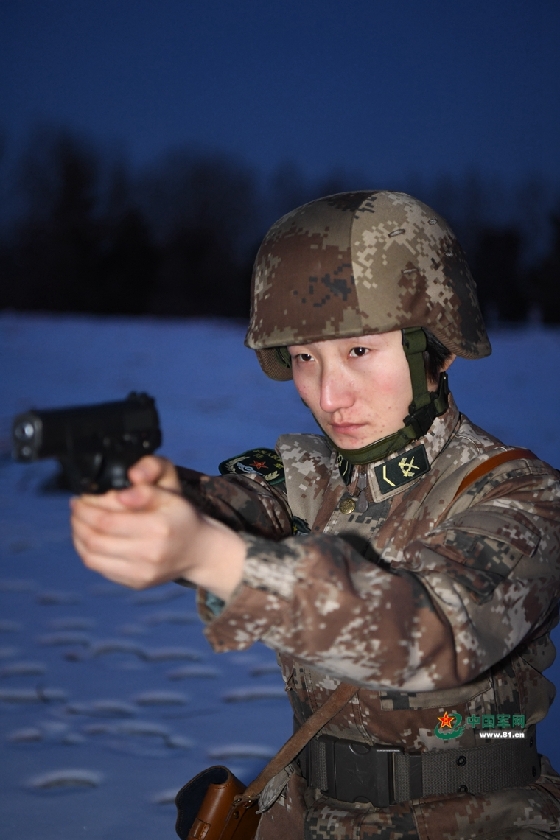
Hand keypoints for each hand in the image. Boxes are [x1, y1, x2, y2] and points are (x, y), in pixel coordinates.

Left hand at [70, 456, 245, 599]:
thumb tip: (119, 494)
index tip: (78, 499)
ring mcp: (142, 573)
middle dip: (78, 522)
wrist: (199, 550)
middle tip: (75, 509)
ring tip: (78, 523)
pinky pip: (101, 569)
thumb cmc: (181, 517)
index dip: (86, 509)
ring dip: (78, 538)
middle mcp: (149, 554)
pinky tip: (88, 539)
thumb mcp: (170, 494)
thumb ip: (145, 490)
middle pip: (95, 540)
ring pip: (92, 558)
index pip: (106, 521)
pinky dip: (88, 553)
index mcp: (157, 528)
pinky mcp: (137, 583)